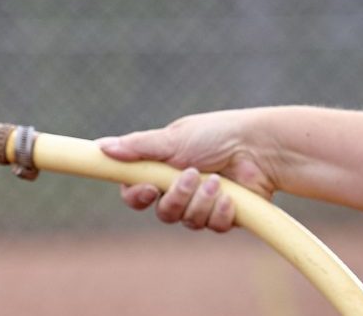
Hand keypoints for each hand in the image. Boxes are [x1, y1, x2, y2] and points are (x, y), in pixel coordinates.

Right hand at [97, 109, 282, 232]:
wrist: (260, 148)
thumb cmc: (217, 135)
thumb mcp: (174, 138)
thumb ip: (138, 148)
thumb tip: (101, 147)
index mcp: (162, 168)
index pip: (135, 192)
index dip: (138, 196)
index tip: (148, 188)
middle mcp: (179, 188)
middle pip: (162, 212)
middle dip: (176, 197)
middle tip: (192, 176)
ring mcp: (201, 203)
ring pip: (186, 221)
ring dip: (200, 201)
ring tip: (216, 180)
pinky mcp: (222, 216)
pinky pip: (211, 226)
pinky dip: (219, 211)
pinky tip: (230, 196)